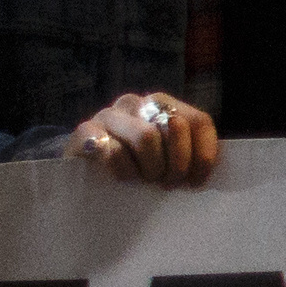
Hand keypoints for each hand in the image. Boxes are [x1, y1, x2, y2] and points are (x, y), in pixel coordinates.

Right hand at [68, 91, 218, 184]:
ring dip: (151, 168)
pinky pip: (114, 151)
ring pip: (146, 137)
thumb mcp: (164, 159)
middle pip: (175, 127)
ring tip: (146, 181)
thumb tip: (202, 174)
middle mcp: (136, 102)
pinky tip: (124, 180)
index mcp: (162, 104)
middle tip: (169, 184)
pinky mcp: (85, 131)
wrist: (81, 174)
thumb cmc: (132, 167)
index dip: (204, 155)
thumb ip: (185, 154)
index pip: (198, 122)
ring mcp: (109, 114)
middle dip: (178, 164)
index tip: (196, 182)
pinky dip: (125, 172)